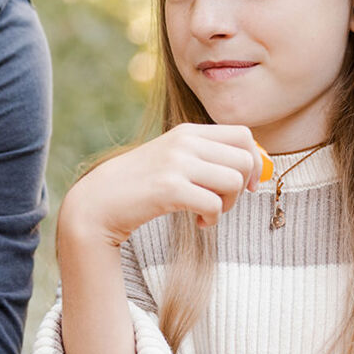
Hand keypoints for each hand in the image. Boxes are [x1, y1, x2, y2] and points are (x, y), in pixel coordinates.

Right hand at [60, 123, 266, 243]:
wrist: (100, 201)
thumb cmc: (140, 185)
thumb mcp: (172, 159)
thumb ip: (205, 156)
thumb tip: (253, 164)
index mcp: (187, 131)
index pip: (243, 135)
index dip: (253, 161)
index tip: (246, 183)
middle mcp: (184, 142)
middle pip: (244, 159)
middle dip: (242, 186)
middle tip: (223, 202)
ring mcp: (176, 163)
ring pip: (233, 181)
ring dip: (227, 204)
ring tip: (208, 212)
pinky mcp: (169, 188)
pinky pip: (213, 204)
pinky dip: (212, 219)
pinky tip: (198, 222)